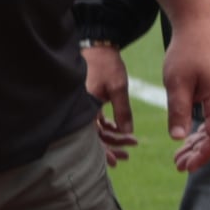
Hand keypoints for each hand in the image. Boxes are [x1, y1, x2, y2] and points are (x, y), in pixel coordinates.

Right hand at [85, 45, 134, 163]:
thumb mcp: (118, 89)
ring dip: (112, 136)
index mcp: (83, 107)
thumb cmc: (107, 66)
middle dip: (110, 146)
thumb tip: (126, 133)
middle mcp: (78, 108)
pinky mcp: (87, 101)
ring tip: (130, 144)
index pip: (91, 136)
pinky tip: (121, 130)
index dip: (102, 150)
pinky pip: (95, 119)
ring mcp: (82, 105)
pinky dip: (108, 126)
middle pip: (92, 135)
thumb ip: (122, 112)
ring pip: (96, 128)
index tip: (115, 161)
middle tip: (127, 155)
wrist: (98, 47)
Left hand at [157, 23, 209, 173]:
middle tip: (178, 165)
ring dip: (200, 144)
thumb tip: (178, 138)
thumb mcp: (177, 83)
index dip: (203, 155)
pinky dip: (202, 132)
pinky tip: (187, 137)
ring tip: (179, 156)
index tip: (185, 167)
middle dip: (201, 153)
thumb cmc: (187, 52)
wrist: (198, 27)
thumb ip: (179, 111)